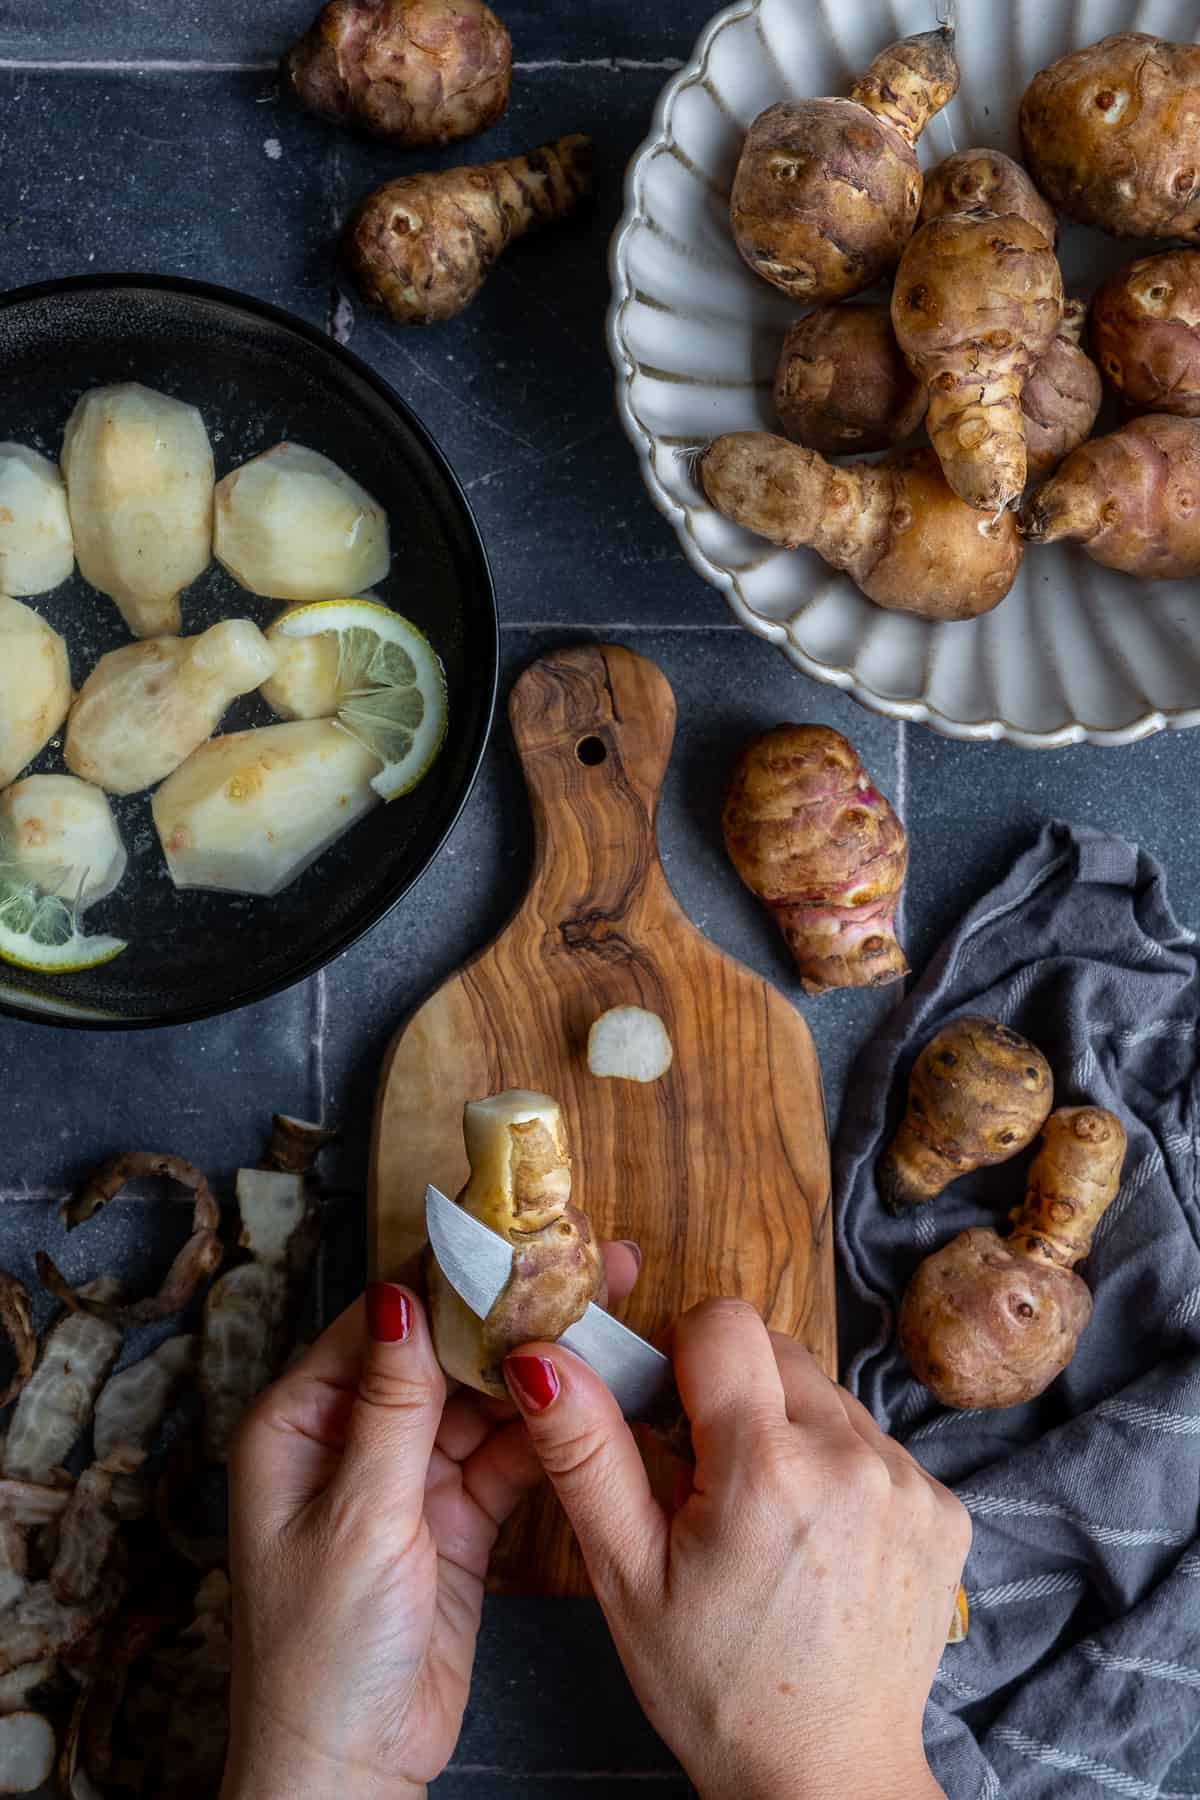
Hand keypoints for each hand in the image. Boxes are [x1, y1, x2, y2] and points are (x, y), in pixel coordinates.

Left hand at [220, 1243, 639, 1799]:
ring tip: (605, 1314)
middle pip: (439, 1352)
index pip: (377, 1321)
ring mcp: (407, 1478)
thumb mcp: (359, 1518)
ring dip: (536, 1367)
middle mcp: (351, 1439)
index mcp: (300, 1424)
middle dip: (507, 1315)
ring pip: (480, 1399)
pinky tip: (595, 1397)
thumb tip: (399, 1297)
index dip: (444, 1277)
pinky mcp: (454, 1518)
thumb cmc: (319, 1652)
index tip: (508, 1236)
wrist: (351, 1770)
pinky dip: (547, 1431)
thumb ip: (391, 1407)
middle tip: (581, 1266)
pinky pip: (506, 1455)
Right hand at [503, 1299, 968, 1799]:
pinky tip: (819, 1540)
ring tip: (768, 1521)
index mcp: (768, 1466)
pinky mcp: (946, 1509)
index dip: (682, 1355)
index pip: (723, 1321)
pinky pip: (876, 1444)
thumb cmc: (714, 1685)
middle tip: (710, 1484)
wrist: (827, 1779)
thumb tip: (543, 1358)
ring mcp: (912, 1483)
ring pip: (828, 1395)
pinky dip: (842, 1470)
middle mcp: (853, 1458)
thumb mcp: (626, 1575)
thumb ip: (586, 1452)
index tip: (670, 1418)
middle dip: (735, 1395)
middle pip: (778, 1351)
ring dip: (791, 1431)